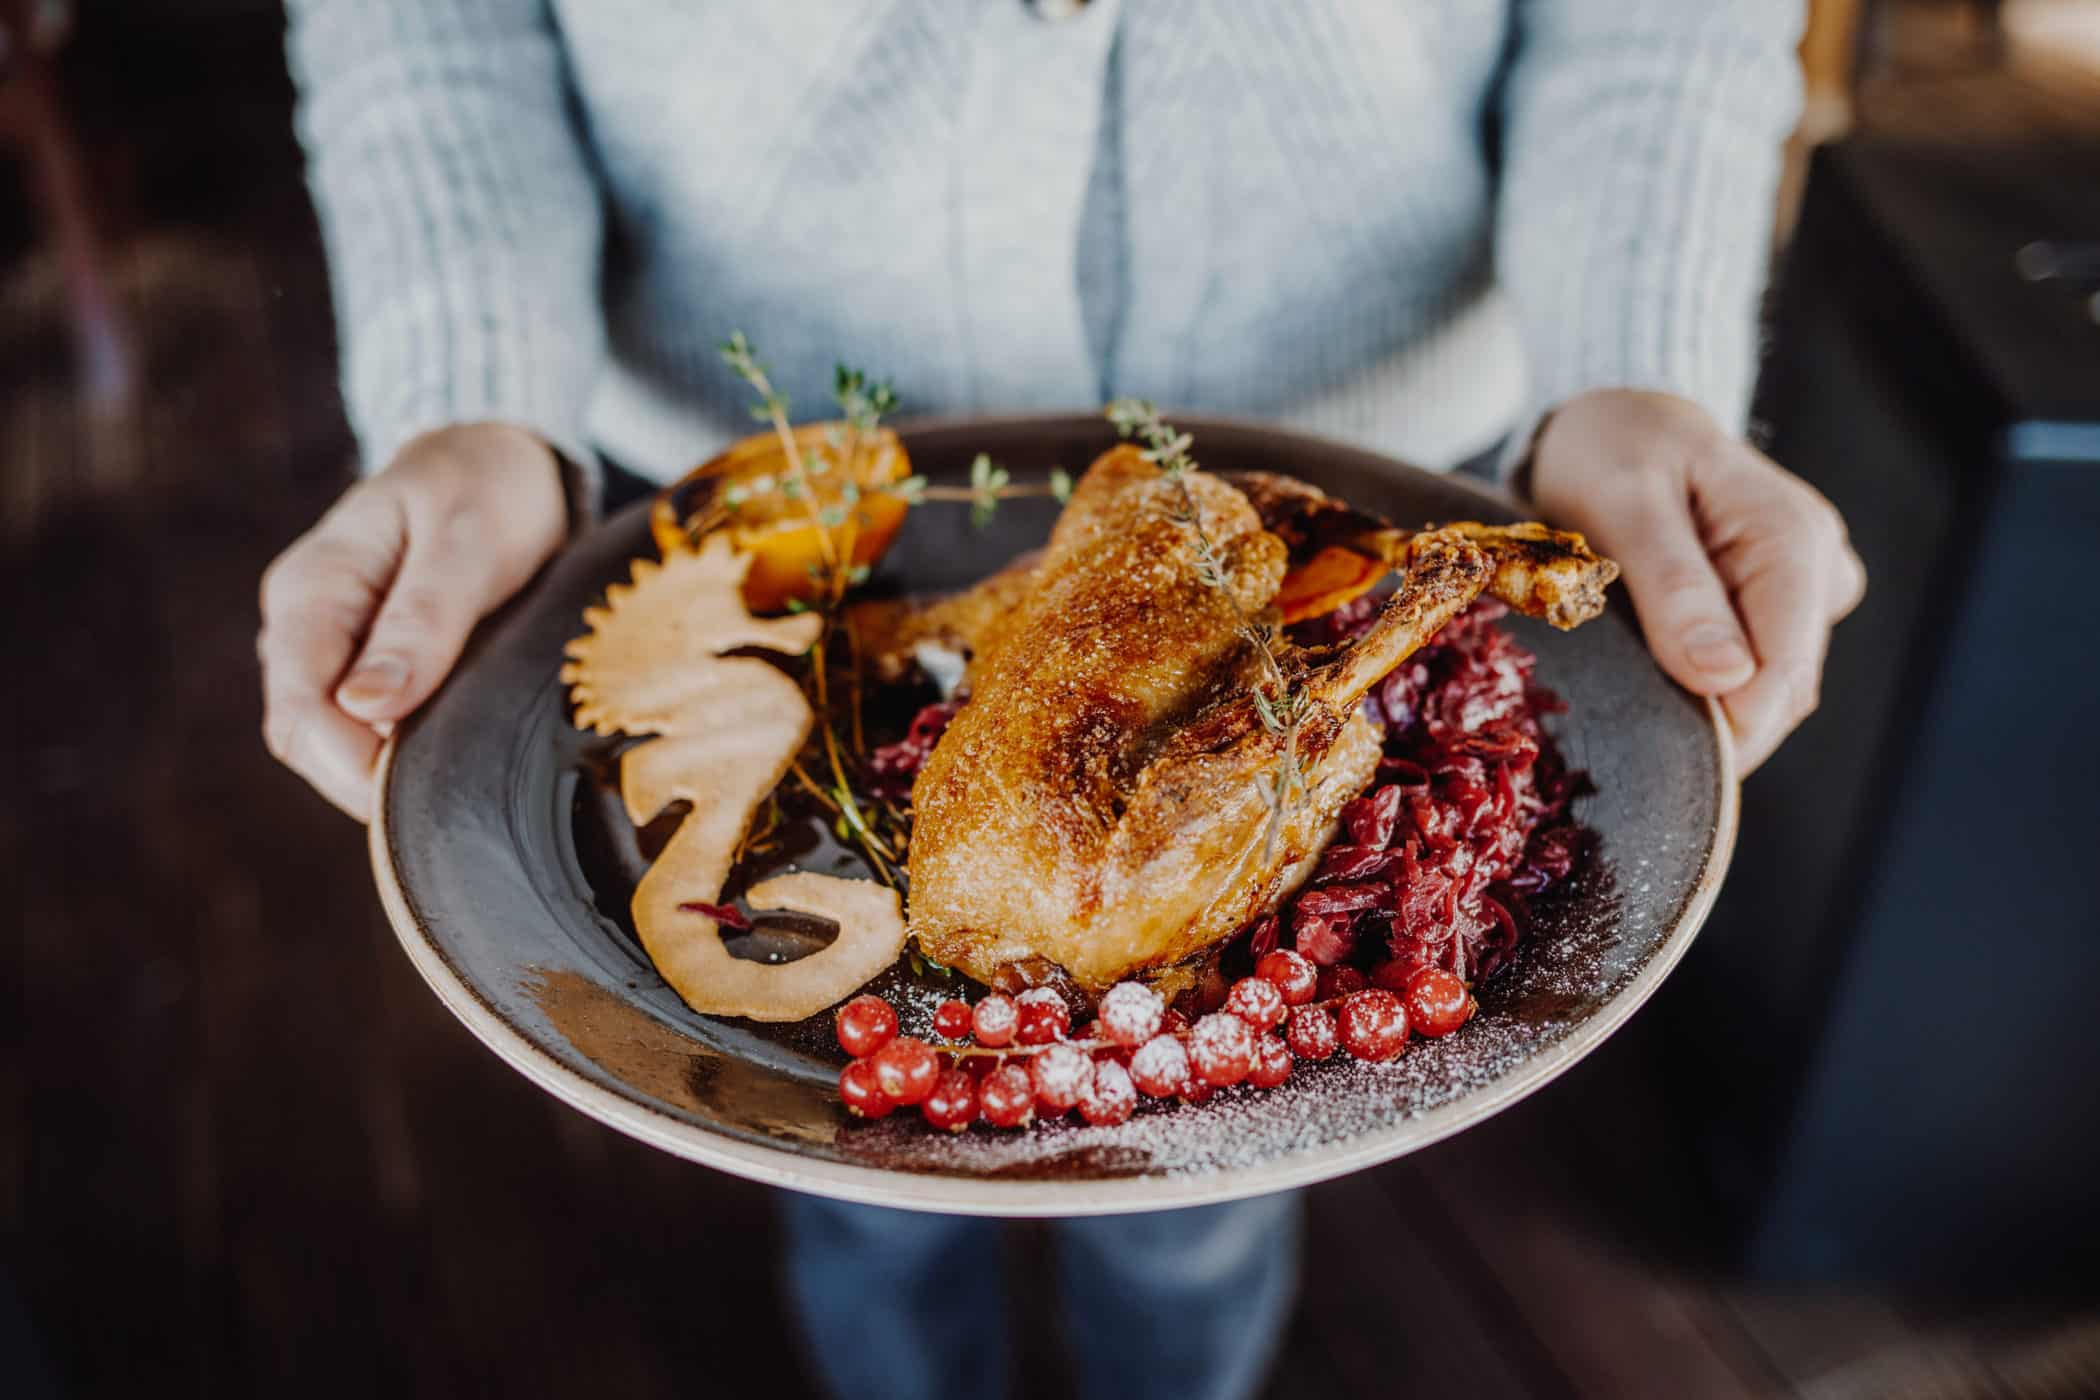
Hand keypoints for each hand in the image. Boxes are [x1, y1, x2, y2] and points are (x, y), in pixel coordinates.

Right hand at [259, 423, 567, 817]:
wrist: (502, 457)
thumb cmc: (486, 487)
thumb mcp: (466, 543)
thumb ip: (420, 622)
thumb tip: (366, 709)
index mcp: (312, 589)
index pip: (299, 710)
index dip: (349, 767)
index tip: (420, 793)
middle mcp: (305, 622)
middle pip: (306, 736)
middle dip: (365, 778)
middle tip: (455, 792)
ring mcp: (331, 643)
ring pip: (333, 739)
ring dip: (384, 768)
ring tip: (460, 773)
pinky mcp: (366, 658)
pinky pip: (365, 724)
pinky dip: (400, 749)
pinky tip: (451, 752)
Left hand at [1528, 389, 1864, 774]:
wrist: (1615, 420)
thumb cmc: (1612, 447)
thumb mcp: (1623, 502)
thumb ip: (1675, 586)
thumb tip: (1726, 678)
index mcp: (1791, 536)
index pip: (1784, 670)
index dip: (1731, 730)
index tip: (1664, 761)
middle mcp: (1816, 565)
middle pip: (1782, 689)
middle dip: (1713, 723)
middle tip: (1625, 729)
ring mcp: (1803, 588)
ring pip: (1768, 687)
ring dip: (1705, 706)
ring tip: (1629, 685)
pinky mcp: (1775, 605)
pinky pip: (1749, 671)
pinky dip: (1701, 686)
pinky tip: (1652, 672)